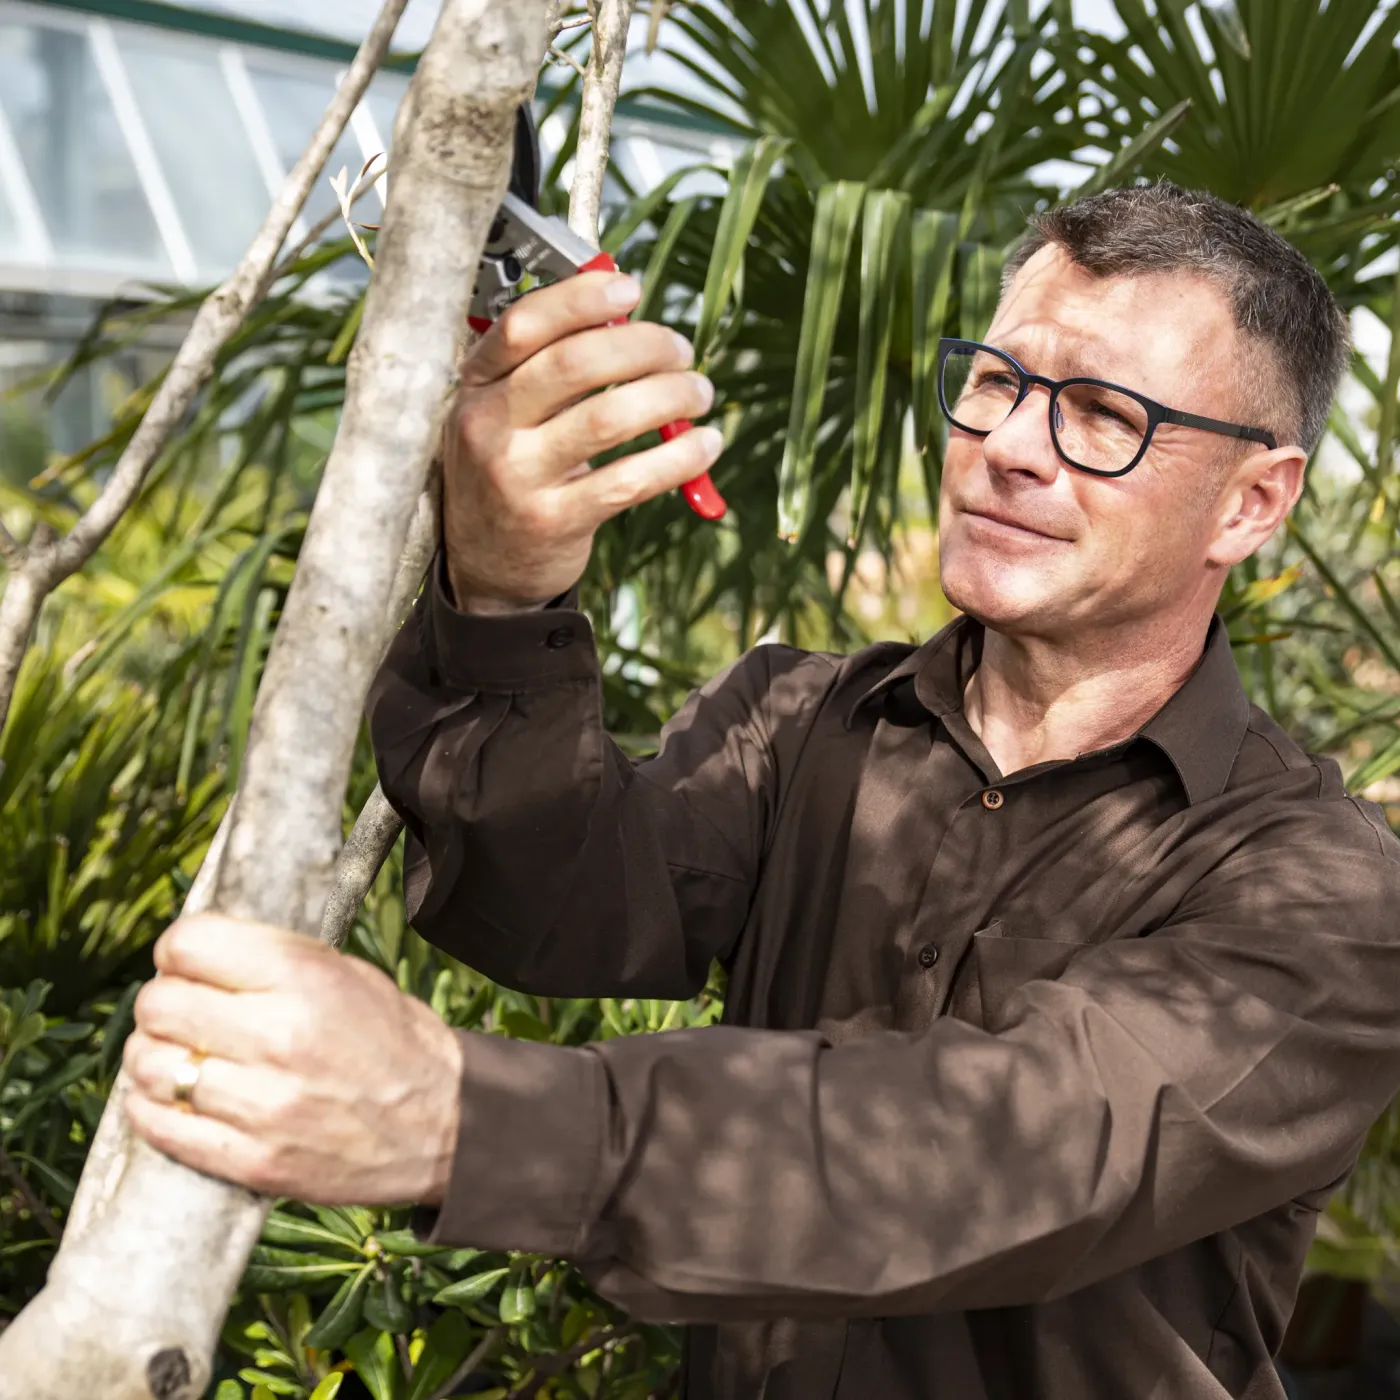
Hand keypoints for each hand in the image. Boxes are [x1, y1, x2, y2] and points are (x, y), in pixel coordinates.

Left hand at [123, 915, 462, 1205]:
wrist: (445, 1124)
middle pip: (158, 1005)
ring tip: (181, 1057)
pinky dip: (153, 1109)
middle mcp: (280, 1036)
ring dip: (153, 1058)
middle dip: (162, 1003)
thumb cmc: (394, 1040)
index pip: (188, 945)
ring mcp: (264, 1105)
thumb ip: (274, 960)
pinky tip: (176, 1097)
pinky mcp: (255, 1160)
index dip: (178, 950)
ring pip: (149, 1067)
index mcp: (305, 978)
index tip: (186, 962)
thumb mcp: (349, 974)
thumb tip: (196, 953)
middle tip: (184, 1012)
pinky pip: (162, 1127)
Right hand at [443, 271, 722, 611]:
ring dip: (669, 397)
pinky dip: (678, 458)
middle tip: (681, 351)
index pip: (525, 324)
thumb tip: (630, 318)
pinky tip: (704, 446)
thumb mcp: (506, 412)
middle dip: (643, 346)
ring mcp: (517, 477)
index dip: (582, 299)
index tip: (630, 288)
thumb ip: (552, 366)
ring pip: (608, 418)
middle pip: (574, 364)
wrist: (484, 564)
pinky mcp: (553, 521)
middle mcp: (489, 426)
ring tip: (699, 393)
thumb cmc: (511, 471)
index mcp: (478, 384)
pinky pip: (628, 480)